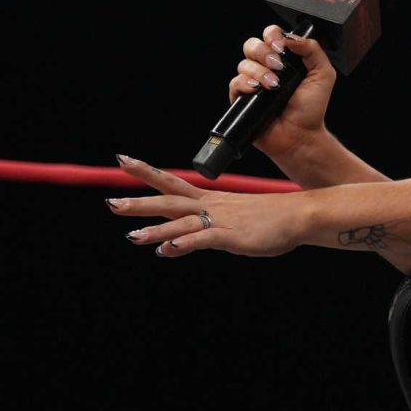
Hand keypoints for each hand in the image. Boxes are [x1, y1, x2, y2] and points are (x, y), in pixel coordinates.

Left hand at [108, 156, 302, 257]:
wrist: (299, 215)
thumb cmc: (271, 219)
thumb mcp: (233, 221)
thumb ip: (203, 232)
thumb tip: (175, 245)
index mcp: (210, 200)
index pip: (171, 183)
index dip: (146, 172)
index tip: (122, 160)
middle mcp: (210, 207)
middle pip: (169, 201)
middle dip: (139, 203)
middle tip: (111, 203)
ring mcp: (221, 221)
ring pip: (182, 224)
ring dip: (156, 230)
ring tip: (131, 236)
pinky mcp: (232, 237)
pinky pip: (204, 240)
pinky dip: (186, 245)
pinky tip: (169, 251)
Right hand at [226, 23, 335, 164]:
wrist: (302, 136)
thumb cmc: (311, 109)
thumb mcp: (323, 74)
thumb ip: (312, 50)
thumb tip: (291, 37)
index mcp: (283, 59)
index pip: (270, 35)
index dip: (272, 35)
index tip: (281, 46)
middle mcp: (265, 68)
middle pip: (252, 45)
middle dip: (264, 52)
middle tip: (278, 66)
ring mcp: (252, 83)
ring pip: (244, 63)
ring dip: (260, 71)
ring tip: (274, 86)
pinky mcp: (242, 99)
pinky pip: (235, 82)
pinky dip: (245, 83)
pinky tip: (258, 90)